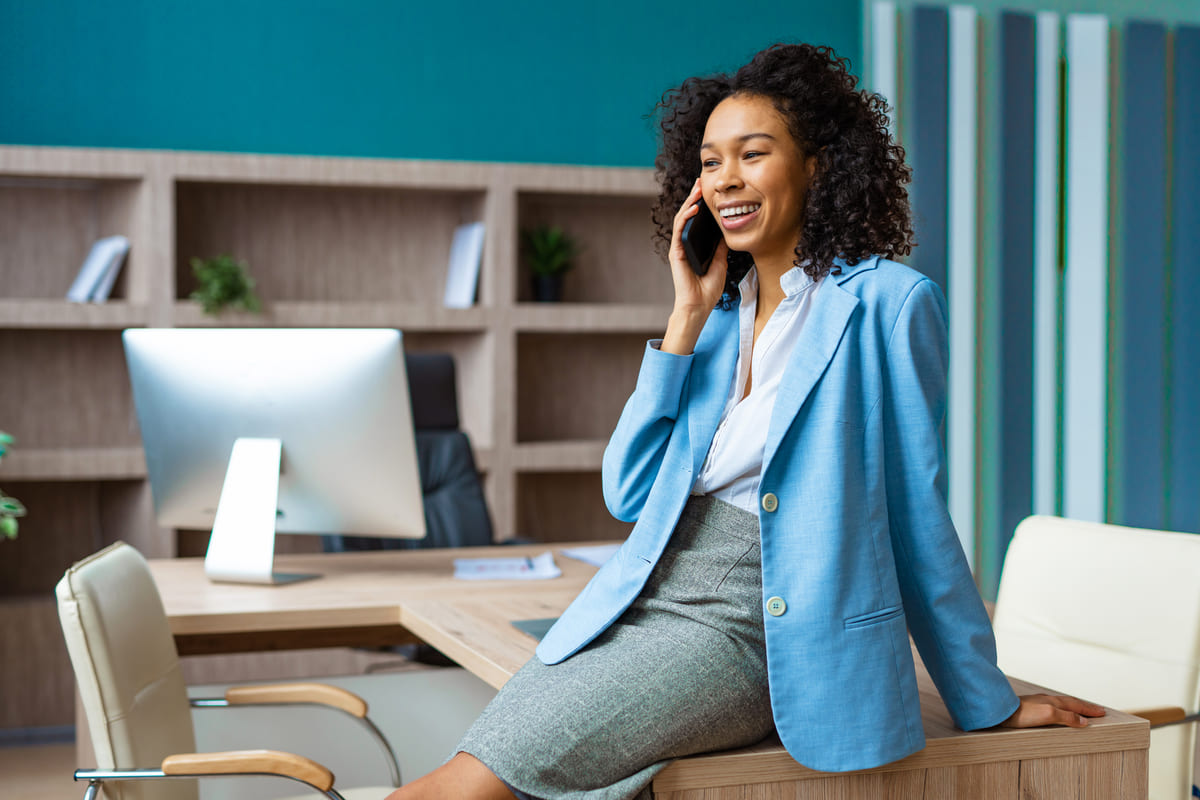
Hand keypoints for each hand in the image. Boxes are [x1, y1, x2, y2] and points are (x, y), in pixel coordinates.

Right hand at [662, 180, 729, 354]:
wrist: (699, 305)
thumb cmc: (709, 288)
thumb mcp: (721, 262)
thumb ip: (721, 246)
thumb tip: (727, 229)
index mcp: (696, 245)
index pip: (698, 220)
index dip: (702, 204)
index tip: (710, 190)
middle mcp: (686, 243)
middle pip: (689, 215)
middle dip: (694, 197)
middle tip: (702, 181)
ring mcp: (680, 247)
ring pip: (682, 218)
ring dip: (689, 202)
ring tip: (697, 189)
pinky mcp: (676, 252)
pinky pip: (679, 230)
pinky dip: (686, 218)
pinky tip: (693, 209)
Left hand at [998, 693, 1106, 728]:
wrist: (1001, 712)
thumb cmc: (1023, 714)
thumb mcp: (1049, 715)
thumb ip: (1067, 717)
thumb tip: (1084, 721)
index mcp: (1054, 702)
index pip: (1077, 706)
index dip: (1090, 710)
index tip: (1102, 712)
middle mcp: (1047, 700)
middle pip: (1070, 702)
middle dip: (1085, 707)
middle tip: (1097, 710)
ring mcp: (1039, 702)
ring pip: (1061, 703)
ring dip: (1073, 707)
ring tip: (1080, 710)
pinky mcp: (1030, 707)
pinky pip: (1052, 707)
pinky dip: (1061, 709)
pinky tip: (1056, 711)